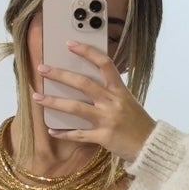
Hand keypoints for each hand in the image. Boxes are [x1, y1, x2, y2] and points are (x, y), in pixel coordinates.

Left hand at [33, 40, 155, 164]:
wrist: (151, 146)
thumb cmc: (137, 123)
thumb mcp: (127, 101)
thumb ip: (109, 92)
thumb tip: (84, 84)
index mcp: (119, 90)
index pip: (104, 63)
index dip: (86, 52)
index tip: (69, 44)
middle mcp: (112, 102)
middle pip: (83, 83)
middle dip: (60, 75)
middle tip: (42, 69)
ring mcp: (107, 120)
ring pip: (75, 108)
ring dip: (53, 102)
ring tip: (37, 97)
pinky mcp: (103, 137)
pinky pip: (78, 134)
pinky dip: (64, 133)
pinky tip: (51, 130)